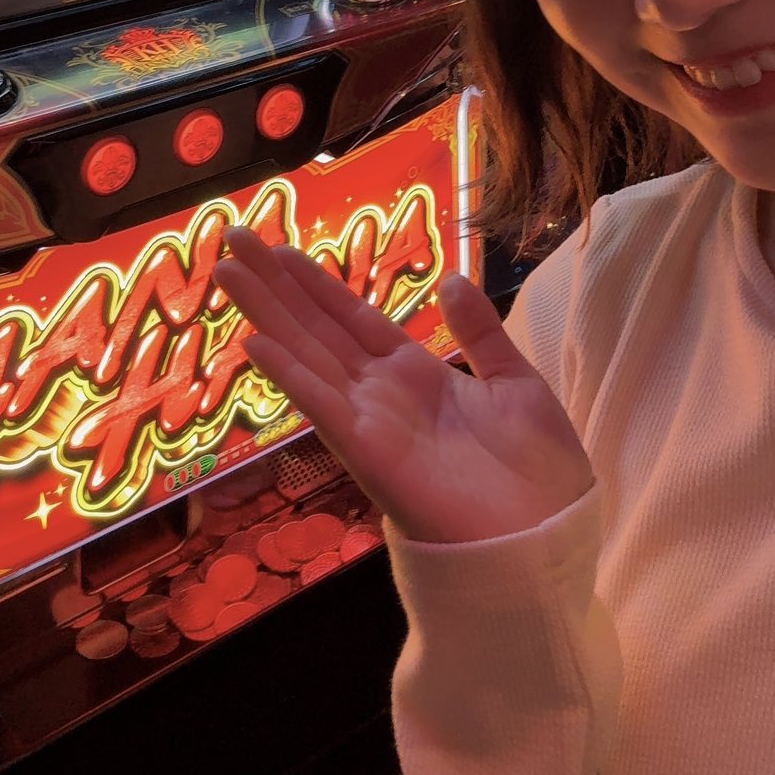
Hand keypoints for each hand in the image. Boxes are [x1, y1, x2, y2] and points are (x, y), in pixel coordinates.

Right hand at [215, 229, 594, 545]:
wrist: (548, 536)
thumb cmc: (538, 472)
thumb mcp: (515, 382)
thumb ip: (480, 332)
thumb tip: (450, 278)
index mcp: (415, 375)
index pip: (352, 317)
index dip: (315, 282)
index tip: (279, 248)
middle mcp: (381, 394)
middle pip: (316, 327)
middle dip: (273, 285)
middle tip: (232, 238)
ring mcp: (370, 422)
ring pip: (307, 355)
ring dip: (266, 313)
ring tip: (226, 270)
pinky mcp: (369, 452)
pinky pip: (322, 406)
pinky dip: (289, 375)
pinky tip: (254, 343)